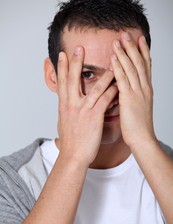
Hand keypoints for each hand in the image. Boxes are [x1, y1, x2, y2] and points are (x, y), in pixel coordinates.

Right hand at [57, 46, 116, 166]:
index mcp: (64, 105)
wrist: (73, 155)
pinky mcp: (94, 117)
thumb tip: (65, 104)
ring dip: (103, 75)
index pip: (62, 82)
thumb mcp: (63, 122)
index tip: (63, 55)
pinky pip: (105, 100)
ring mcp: (83, 110)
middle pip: (72, 80)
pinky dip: (112, 92)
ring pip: (93, 88)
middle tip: (79, 48)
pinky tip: (119, 85)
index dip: (62, 67)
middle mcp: (71, 105)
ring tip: (111, 63)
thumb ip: (65, 110)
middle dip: (76, 62)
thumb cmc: (70, 141)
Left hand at [111, 32, 155, 147]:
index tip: (140, 40)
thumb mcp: (139, 107)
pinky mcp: (129, 99)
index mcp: (146, 90)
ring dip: (124, 53)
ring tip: (118, 41)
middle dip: (133, 48)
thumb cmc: (139, 126)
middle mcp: (144, 88)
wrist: (142, 139)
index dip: (143, 52)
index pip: (146, 67)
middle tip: (127, 34)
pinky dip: (118, 68)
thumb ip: (135, 96)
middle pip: (139, 63)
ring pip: (132, 69)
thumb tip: (130, 90)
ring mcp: (138, 93)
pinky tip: (113, 58)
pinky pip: (123, 80)